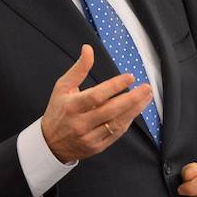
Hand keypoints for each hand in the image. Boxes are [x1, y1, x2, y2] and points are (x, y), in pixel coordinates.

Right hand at [41, 45, 153, 162]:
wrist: (50, 143)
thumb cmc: (58, 111)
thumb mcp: (63, 87)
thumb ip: (79, 68)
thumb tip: (88, 49)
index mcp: (72, 106)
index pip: (96, 96)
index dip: (114, 86)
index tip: (130, 77)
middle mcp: (80, 123)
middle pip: (110, 110)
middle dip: (132, 98)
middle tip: (146, 87)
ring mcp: (89, 137)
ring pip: (116, 123)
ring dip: (135, 109)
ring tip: (146, 97)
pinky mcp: (96, 147)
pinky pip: (116, 134)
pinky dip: (128, 121)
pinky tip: (136, 110)